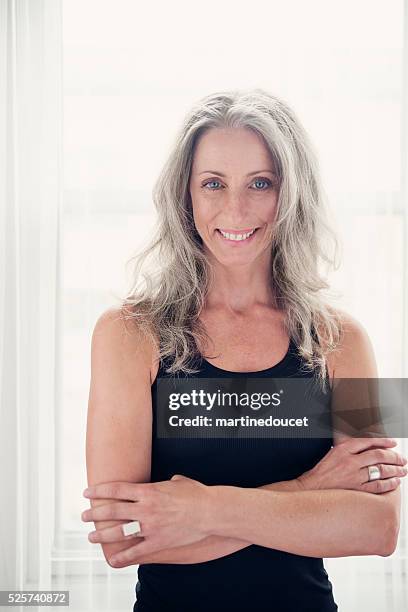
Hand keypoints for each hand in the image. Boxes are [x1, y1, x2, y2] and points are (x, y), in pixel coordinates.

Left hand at [81, 474, 212, 566]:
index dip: (99, 491)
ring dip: (102, 535)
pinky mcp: (158, 542)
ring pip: (119, 532)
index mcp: (149, 491)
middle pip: (112, 510)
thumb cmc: (197, 495)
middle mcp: (146, 508)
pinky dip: (123, 557)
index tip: (88, 492)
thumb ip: (167, 482)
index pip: (117, 489)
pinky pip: (136, 551)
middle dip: (95, 513)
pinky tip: (113, 559)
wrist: (210, 511)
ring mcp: (151, 526)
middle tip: (84, 515)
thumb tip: (168, 481)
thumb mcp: (178, 481)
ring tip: (92, 535)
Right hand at [297, 437, 407, 493]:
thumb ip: (348, 448)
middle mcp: (350, 461)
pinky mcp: (356, 490)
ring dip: (394, 470)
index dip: (383, 442)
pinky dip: (389, 484)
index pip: (369, 442)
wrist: (311, 489)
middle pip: (378, 456)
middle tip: (402, 459)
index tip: (392, 444)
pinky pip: (377, 486)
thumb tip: (366, 446)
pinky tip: (394, 482)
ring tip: (402, 470)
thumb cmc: (320, 472)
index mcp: (343, 449)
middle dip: (393, 457)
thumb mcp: (332, 452)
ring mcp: (354, 476)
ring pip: (380, 471)